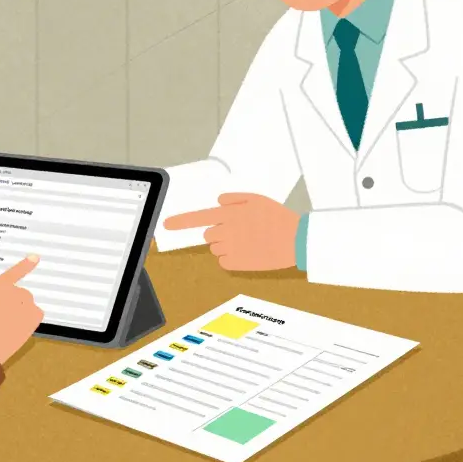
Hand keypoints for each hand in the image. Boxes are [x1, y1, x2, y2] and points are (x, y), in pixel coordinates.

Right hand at [0, 255, 44, 363]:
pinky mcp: (32, 314)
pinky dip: (31, 319)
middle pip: (21, 294)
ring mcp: (23, 301)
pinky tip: (20, 327)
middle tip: (3, 319)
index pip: (13, 273)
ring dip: (22, 313)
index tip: (35, 257)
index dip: (25, 265)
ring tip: (7, 326)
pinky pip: (37, 313)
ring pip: (28, 305)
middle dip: (15, 304)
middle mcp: (11, 290)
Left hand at [163, 193, 299, 270]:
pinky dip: (232, 257)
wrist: (296, 240)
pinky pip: (224, 261)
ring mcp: (232, 248)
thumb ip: (234, 198)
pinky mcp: (238, 263)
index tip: (167, 225)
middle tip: (241, 231)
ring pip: (216, 248)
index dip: (181, 221)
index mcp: (230, 214)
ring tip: (249, 240)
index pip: (198, 218)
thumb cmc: (278, 218)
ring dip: (227, 245)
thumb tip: (218, 201)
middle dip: (219, 232)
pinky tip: (249, 251)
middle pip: (208, 235)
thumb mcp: (258, 199)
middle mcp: (227, 231)